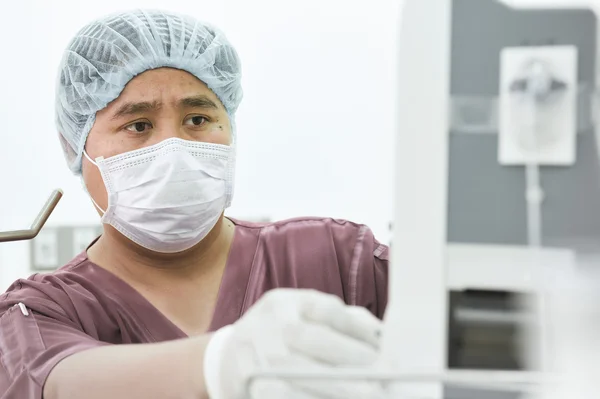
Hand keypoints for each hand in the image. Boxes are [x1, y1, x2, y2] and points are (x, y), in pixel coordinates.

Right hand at [203, 289, 384, 398]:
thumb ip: (345, 322)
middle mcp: (267, 321)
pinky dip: (305, 397)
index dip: (356, 329)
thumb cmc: (285, 334)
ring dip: (330, 385)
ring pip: (291, 369)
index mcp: (287, 301)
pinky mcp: (246, 378)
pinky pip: (277, 391)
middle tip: (379, 376)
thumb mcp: (308, 317)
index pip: (326, 310)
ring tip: (364, 393)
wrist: (232, 356)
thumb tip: (383, 337)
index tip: (384, 348)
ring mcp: (252, 349)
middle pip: (307, 336)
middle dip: (346, 357)